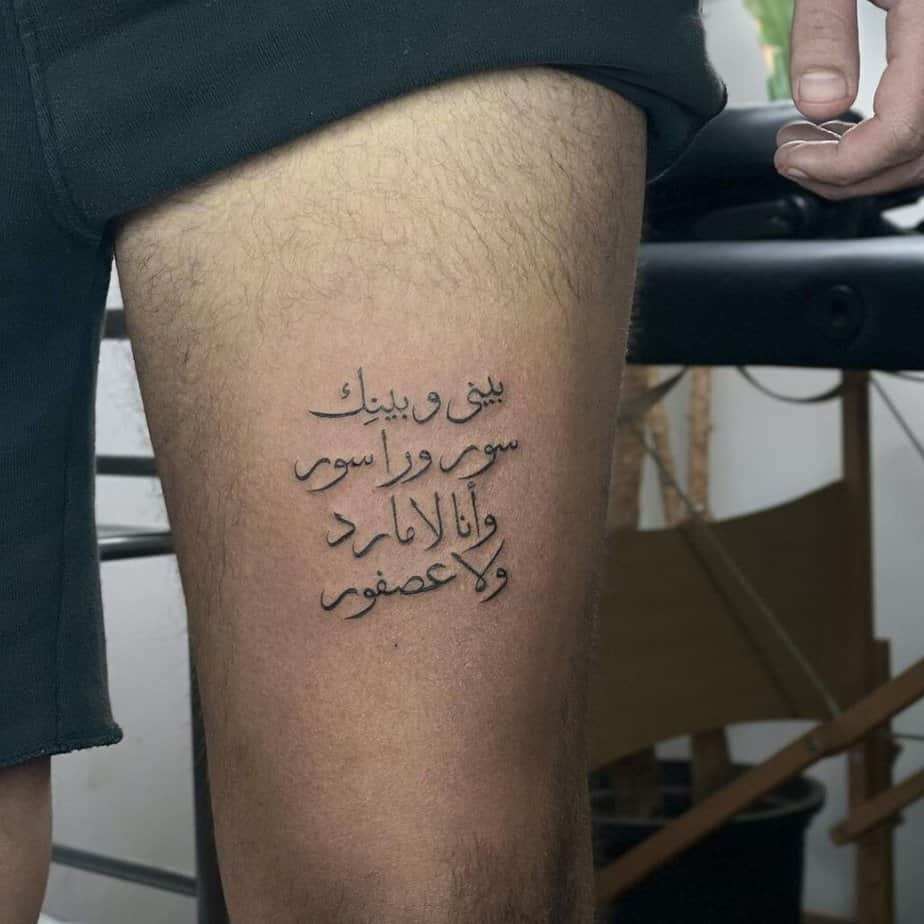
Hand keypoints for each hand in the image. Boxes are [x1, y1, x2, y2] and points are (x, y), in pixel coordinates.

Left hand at [774, 0, 923, 198]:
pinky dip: (893, 138)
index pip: (902, 133)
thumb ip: (825, 29)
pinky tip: (850, 123)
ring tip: (811, 143)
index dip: (841, 165)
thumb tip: (816, 103)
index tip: (788, 159)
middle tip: (793, 158)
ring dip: (869, 163)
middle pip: (919, 154)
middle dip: (849, 173)